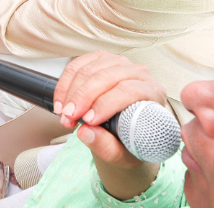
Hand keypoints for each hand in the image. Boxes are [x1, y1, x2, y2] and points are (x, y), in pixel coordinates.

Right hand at [52, 51, 167, 168]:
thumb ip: (107, 147)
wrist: (125, 134)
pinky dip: (65, 82)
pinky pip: (78, 65)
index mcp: (152, 94)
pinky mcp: (100, 60)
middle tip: (69, 117)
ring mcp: (118, 63)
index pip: (128, 91)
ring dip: (71, 91)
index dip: (105, 104)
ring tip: (64, 113)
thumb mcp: (123, 154)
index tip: (88, 120)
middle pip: (107, 76)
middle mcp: (138, 74)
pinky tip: (62, 100)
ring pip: (90, 70)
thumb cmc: (130, 141)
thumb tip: (85, 132)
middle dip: (83, 97)